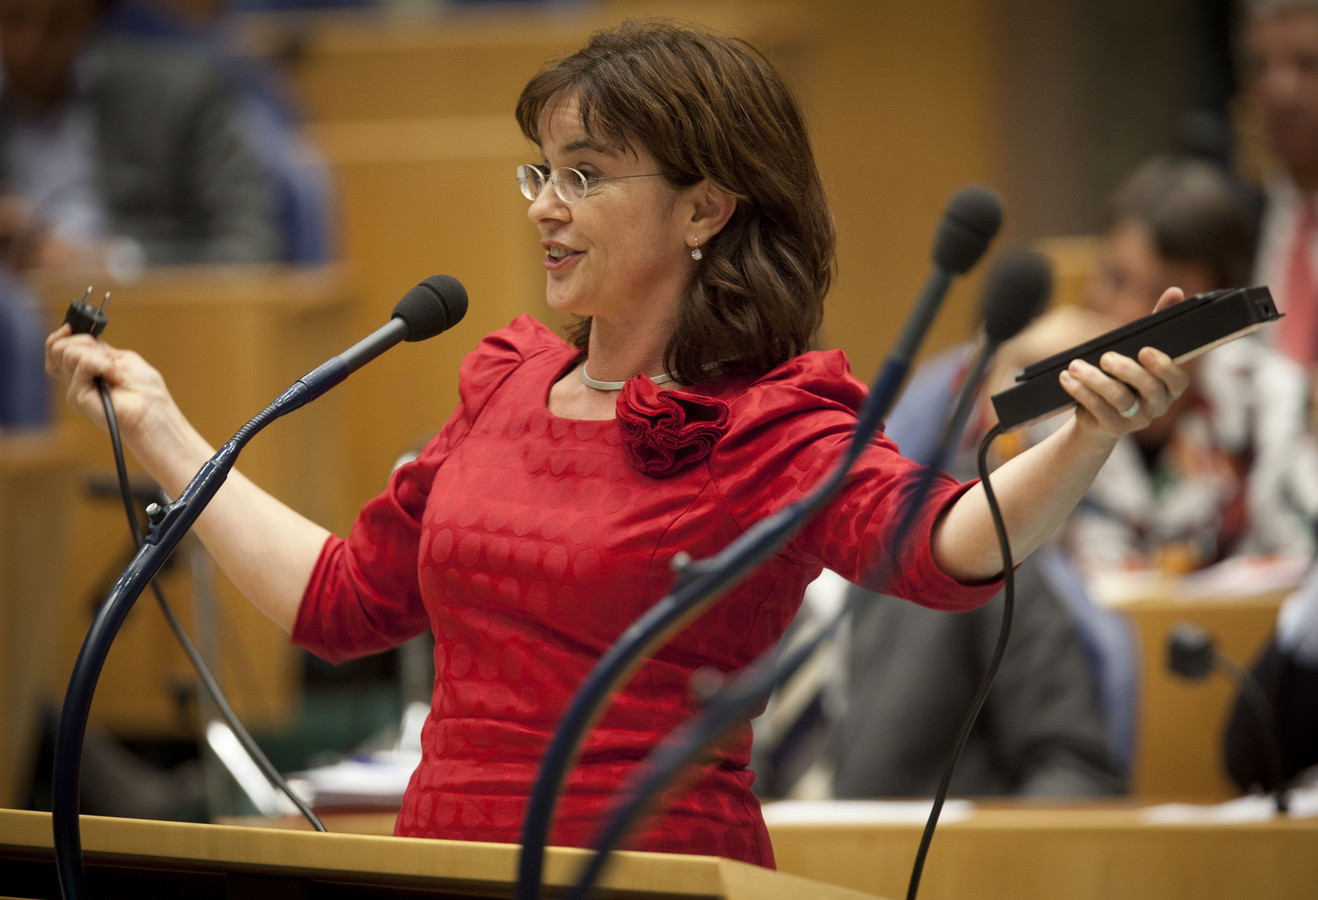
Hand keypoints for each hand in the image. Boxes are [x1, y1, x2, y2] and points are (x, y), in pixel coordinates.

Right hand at [44, 323, 175, 438]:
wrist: (153, 412)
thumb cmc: (146, 391)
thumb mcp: (121, 359)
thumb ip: (97, 350)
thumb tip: (77, 338)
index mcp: (87, 370)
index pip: (56, 350)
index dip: (59, 336)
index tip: (71, 327)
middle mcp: (76, 380)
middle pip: (58, 348)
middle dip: (84, 342)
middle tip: (107, 358)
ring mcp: (74, 389)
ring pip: (67, 352)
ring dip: (98, 355)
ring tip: (115, 372)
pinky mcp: (76, 397)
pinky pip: (82, 364)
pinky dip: (103, 364)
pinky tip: (116, 377)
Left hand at [1057, 287, 1190, 437]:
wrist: (1096, 415)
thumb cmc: (1122, 375)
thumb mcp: (1137, 348)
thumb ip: (1157, 323)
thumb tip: (1175, 290)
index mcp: (1169, 387)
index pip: (1178, 380)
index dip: (1164, 367)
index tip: (1144, 351)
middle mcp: (1157, 406)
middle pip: (1148, 389)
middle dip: (1125, 370)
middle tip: (1104, 357)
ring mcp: (1136, 420)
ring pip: (1119, 399)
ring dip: (1094, 380)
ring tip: (1075, 365)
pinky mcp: (1113, 428)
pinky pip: (1097, 410)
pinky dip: (1080, 392)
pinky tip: (1067, 379)